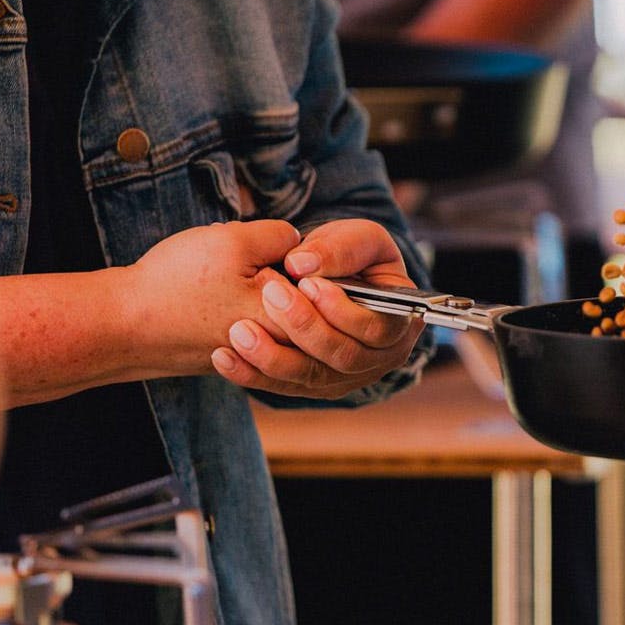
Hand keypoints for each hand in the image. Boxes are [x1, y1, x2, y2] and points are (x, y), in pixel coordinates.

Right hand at [113, 220, 304, 377]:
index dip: (306, 258)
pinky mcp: (235, 357)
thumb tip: (299, 244)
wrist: (123, 326)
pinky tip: (215, 296)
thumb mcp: (232, 242)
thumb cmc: (176, 283)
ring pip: (276, 314)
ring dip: (260, 292)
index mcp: (285, 320)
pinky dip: (241, 308)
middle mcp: (278, 348)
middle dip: (284, 277)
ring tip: (225, 281)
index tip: (274, 253)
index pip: (325, 287)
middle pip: (303, 303)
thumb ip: (278, 237)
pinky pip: (255, 328)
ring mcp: (256, 356)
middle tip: (244, 268)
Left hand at [211, 219, 424, 398]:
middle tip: (271, 294)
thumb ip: (339, 247)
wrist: (323, 276)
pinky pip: (281, 386)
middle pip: (343, 357)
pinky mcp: (310, 385)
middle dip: (305, 327)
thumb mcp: (356, 238)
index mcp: (400, 321)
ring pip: (310, 377)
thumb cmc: (349, 254)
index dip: (344, 311)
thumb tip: (302, 265)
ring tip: (240, 331)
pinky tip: (224, 357)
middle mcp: (377, 358)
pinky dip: (251, 373)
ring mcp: (344, 377)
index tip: (309, 284)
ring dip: (273, 356)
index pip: (378, 328)